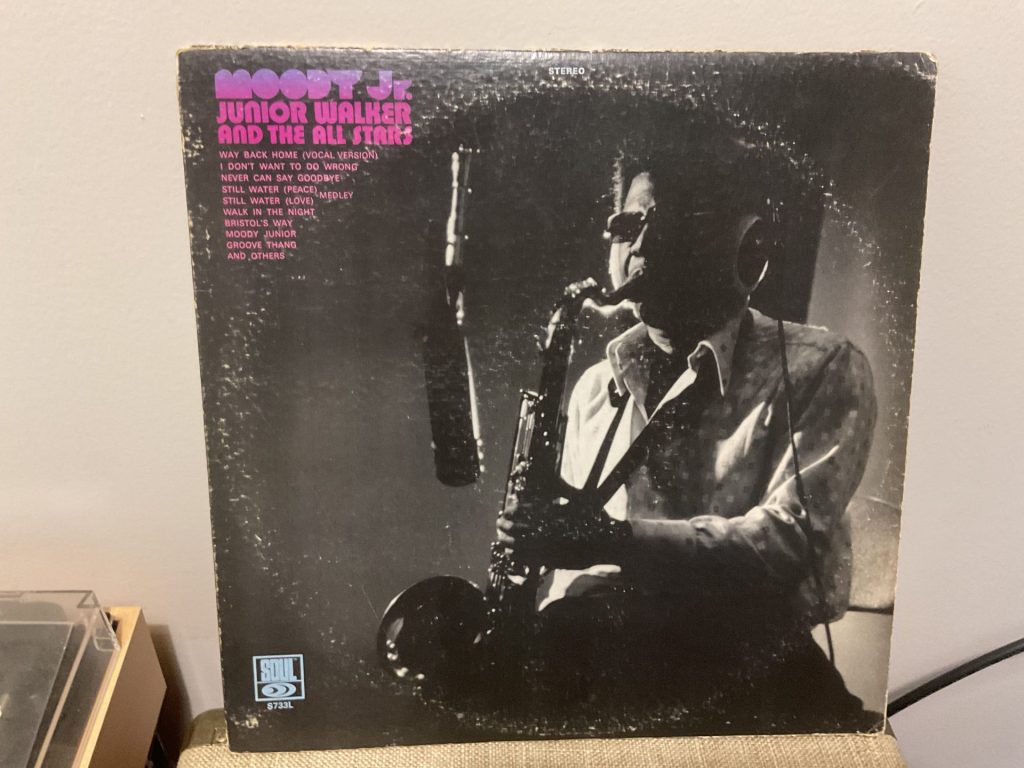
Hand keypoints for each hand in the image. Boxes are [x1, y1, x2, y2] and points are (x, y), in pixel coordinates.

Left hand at [496, 493, 631, 569]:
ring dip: (510, 541)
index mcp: (559, 515)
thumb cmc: (596, 518)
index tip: (505, 511)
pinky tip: (512, 552)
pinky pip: (534, 559)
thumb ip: (563, 489)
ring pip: (526, 546)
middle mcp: (555, 531)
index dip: (515, 512)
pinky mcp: (557, 560)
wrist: (611, 541)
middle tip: (498, 523)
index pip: (530, 512)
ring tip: (501, 538)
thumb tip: (550, 477)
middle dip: (508, 526)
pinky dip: (521, 555)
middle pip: (524, 529)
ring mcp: (556, 547)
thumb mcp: (582, 497)